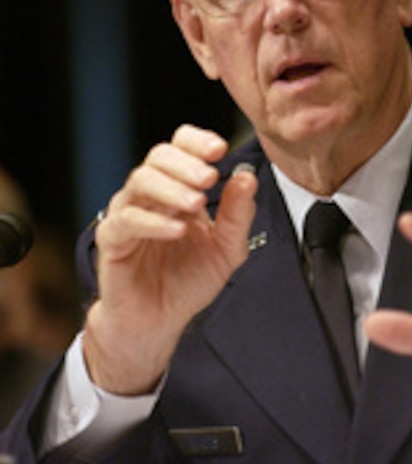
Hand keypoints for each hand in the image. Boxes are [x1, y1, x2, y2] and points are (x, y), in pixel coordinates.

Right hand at [83, 125, 257, 393]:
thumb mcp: (226, 249)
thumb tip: (248, 178)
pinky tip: (177, 229)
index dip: (197, 141)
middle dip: (187, 163)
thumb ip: (238, 215)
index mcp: (178, 187)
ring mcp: (128, 213)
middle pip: (159, 156)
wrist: (159, 321)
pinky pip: (127, 221)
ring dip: (171, 188)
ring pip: (140, 181)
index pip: (181, 147)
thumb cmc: (188, 280)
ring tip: (197, 204)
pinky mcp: (112, 239)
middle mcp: (151, 194)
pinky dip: (154, 222)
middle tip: (210, 177)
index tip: (220, 149)